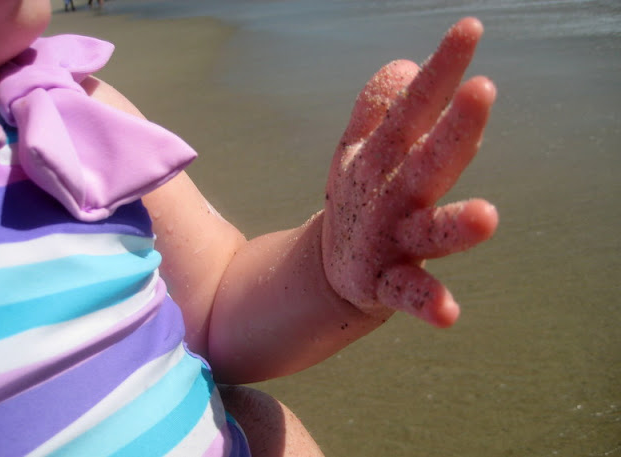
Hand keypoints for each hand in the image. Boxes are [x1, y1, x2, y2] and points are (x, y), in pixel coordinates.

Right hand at [322, 17, 497, 326]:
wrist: (334, 266)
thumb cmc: (360, 199)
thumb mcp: (361, 149)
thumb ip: (381, 105)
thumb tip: (406, 64)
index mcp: (382, 157)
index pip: (413, 108)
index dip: (440, 71)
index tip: (470, 31)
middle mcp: (386, 195)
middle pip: (424, 160)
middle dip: (451, 129)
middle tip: (481, 91)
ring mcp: (387, 240)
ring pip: (424, 231)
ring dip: (451, 226)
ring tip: (486, 216)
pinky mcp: (386, 284)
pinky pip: (407, 294)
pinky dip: (426, 303)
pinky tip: (449, 314)